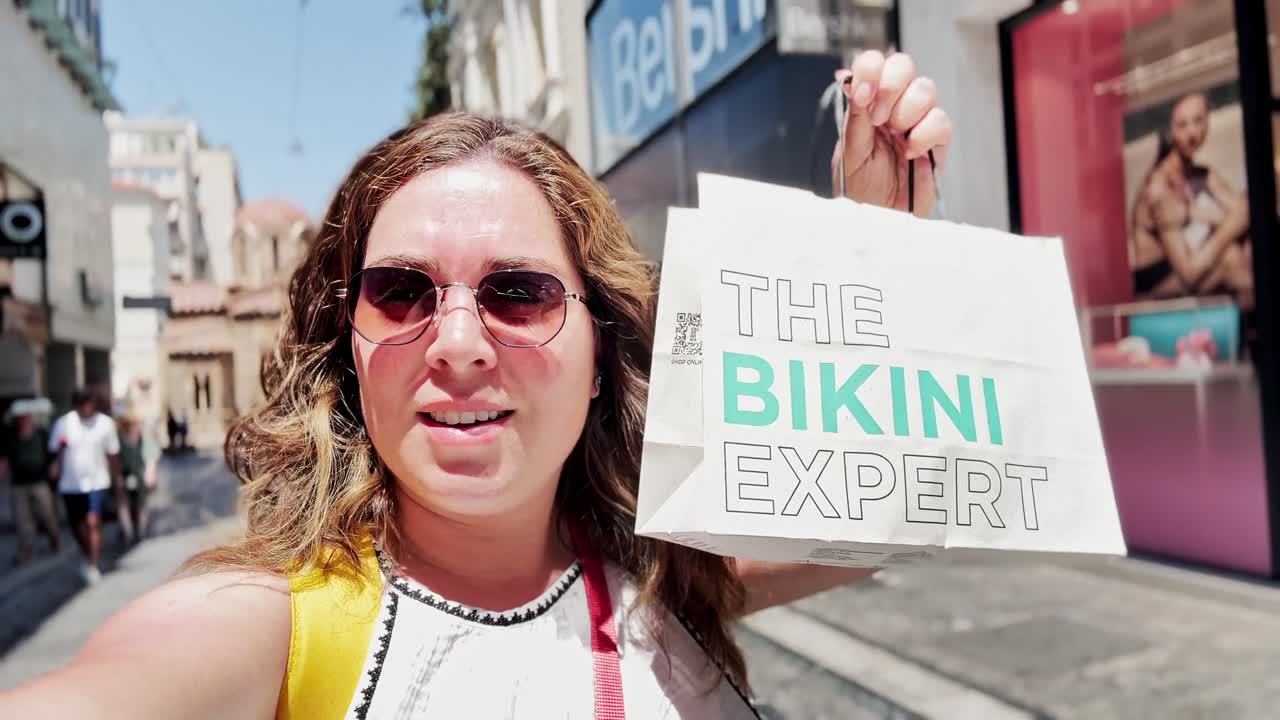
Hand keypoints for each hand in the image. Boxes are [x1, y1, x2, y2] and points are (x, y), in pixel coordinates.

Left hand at [832, 51, 951, 217]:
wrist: (878, 219)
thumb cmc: (860, 189)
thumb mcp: (849, 150)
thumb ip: (854, 115)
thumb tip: (848, 79)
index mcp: (869, 103)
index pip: (875, 64)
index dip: (871, 69)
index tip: (862, 93)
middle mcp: (894, 106)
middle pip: (904, 65)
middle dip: (890, 86)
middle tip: (878, 117)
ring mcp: (918, 121)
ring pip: (926, 88)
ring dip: (907, 112)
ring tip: (895, 138)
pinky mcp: (938, 142)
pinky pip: (942, 120)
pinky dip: (925, 134)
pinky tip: (911, 152)